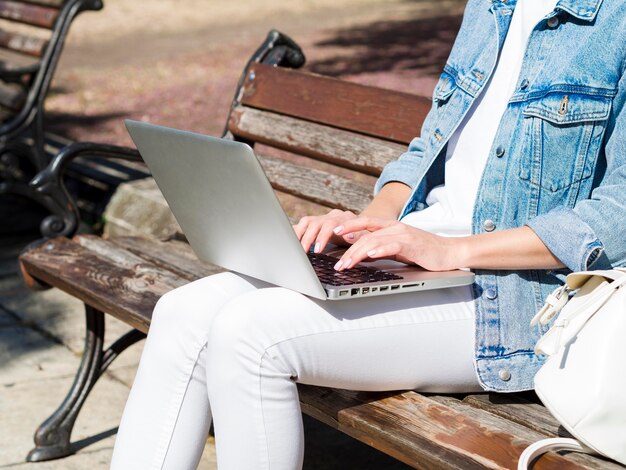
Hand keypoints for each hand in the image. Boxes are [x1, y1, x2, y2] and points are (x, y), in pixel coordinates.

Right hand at [293, 209, 365, 252]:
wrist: (361, 226)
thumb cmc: (363, 234)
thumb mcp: (364, 236)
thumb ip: (358, 236)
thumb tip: (350, 237)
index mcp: (343, 218)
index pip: (331, 224)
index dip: (323, 236)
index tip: (318, 249)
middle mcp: (331, 215)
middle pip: (315, 223)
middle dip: (308, 238)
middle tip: (303, 252)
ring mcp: (322, 218)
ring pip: (307, 222)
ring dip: (299, 235)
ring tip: (295, 248)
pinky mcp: (315, 222)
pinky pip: (302, 225)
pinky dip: (295, 232)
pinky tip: (289, 241)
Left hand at [332, 217, 462, 270]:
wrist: (449, 252)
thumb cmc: (423, 251)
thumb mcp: (397, 247)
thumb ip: (381, 245)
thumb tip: (361, 250)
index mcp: (390, 226)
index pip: (364, 222)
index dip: (348, 225)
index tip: (333, 232)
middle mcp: (394, 227)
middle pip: (365, 234)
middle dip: (348, 249)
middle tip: (337, 263)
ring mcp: (403, 234)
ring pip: (374, 240)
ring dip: (357, 253)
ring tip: (346, 264)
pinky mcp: (412, 244)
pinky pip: (393, 245)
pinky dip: (380, 249)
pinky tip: (370, 255)